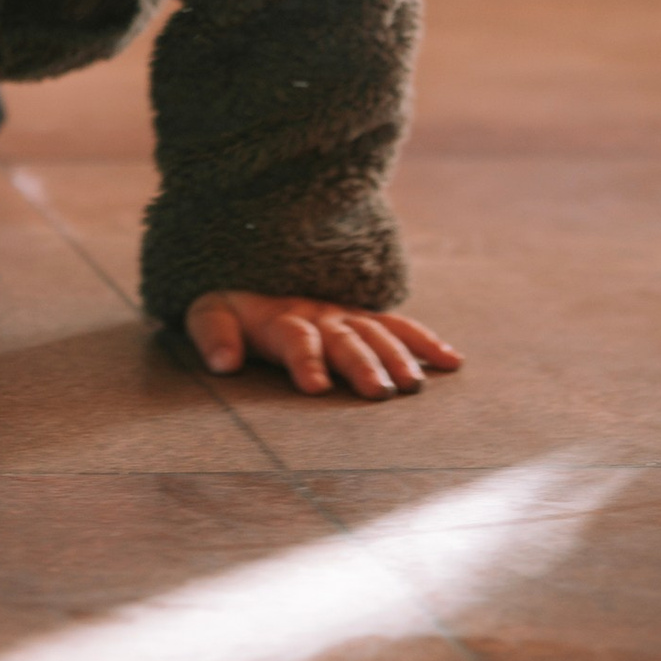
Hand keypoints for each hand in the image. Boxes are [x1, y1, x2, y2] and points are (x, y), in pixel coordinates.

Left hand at [186, 290, 461, 400]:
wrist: (253, 268)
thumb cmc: (231, 309)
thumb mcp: (209, 313)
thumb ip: (214, 335)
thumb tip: (223, 365)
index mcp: (279, 318)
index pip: (294, 337)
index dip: (305, 360)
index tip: (318, 388)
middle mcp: (318, 315)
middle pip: (343, 338)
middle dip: (361, 364)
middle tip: (380, 393)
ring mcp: (345, 315)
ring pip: (375, 334)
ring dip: (396, 357)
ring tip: (413, 386)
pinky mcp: (364, 318)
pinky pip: (398, 327)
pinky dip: (424, 342)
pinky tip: (451, 363)